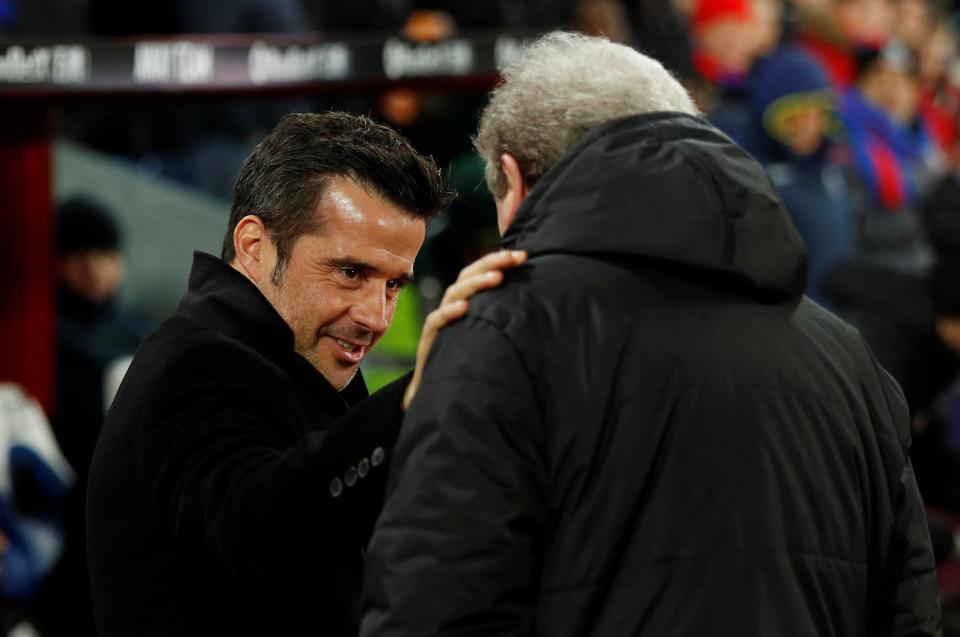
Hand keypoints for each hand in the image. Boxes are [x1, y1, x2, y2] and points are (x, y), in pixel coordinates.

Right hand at [403, 250, 526, 408]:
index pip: (482, 274)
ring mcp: (441, 323)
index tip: (523, 256)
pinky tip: (464, 308)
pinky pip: (436, 322)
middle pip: (468, 276)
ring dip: (476, 284)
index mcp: (470, 303)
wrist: (441, 396)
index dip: (499, 261)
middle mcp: (455, 308)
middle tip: (512, 257)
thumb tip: (546, 309)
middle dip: (490, 263)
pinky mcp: (430, 342)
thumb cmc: (475, 364)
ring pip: (454, 294)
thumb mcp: (494, 339)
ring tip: (497, 278)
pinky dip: (449, 313)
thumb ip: (508, 322)